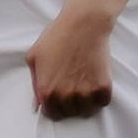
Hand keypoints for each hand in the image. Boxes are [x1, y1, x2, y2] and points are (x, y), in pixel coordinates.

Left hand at [28, 2, 115, 118]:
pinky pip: (102, 102)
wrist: (84, 23)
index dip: (56, 104)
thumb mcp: (35, 56)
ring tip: (84, 80)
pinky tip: (95, 77)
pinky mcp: (102, 89)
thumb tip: (37, 106)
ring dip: (86, 100)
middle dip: (71, 101)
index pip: (53, 114)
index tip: (61, 94)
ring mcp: (85, 94)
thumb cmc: (58, 36)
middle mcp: (65, 97)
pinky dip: (100, 94)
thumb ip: (35, 83)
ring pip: (87, 111)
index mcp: (47, 91)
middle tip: (74, 83)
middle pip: (70, 113)